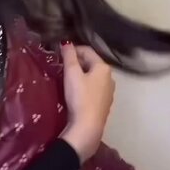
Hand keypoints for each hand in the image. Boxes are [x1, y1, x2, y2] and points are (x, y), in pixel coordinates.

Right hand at [59, 43, 114, 162]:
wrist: (88, 126)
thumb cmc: (80, 97)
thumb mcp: (72, 74)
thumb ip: (69, 56)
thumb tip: (66, 43)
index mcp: (103, 67)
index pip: (87, 50)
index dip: (73, 50)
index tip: (60, 54)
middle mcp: (110, 77)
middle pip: (91, 63)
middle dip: (77, 62)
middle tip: (62, 66)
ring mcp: (109, 91)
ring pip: (93, 76)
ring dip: (81, 74)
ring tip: (67, 79)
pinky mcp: (104, 103)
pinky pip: (94, 88)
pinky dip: (85, 86)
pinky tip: (76, 92)